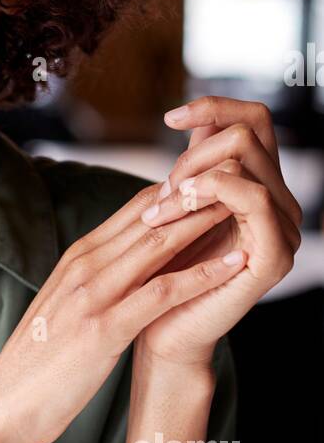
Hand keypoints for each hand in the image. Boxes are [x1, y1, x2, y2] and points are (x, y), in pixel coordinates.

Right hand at [0, 172, 252, 442]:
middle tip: (244, 179)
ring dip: (206, 223)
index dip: (182, 190)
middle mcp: (84, 266)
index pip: (137, 207)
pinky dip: (202, 274)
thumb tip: (132, 267)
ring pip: (159, 244)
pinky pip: (161, 292)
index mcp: (77, 257)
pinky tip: (234, 264)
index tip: (221, 183)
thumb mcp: (66, 306)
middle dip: (200, 194)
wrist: (3, 405)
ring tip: (246, 206)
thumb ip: (96, 279)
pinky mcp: (103, 328)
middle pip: (152, 216)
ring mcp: (93, 295)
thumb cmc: (38, 362)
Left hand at [135, 96, 300, 367]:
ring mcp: (282, 229)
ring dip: (192, 177)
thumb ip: (194, 168)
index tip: (170, 116)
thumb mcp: (177, 209)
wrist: (164, 335)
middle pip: (249, 132)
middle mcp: (279, 204)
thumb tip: (196, 119)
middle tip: (161, 192)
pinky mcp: (274, 255)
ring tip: (159, 210)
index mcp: (260, 188)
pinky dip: (209, 193)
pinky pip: (251, 198)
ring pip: (246, 160)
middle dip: (193, 153)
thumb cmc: (164, 275)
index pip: (254, 120)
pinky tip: (174, 209)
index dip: (215, 107)